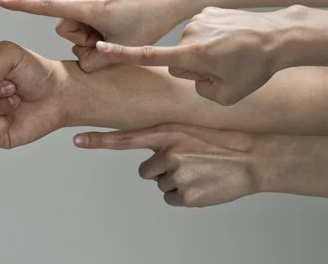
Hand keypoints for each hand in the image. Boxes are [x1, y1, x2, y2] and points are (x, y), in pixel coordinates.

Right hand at [0, 0, 190, 72]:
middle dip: (82, 36)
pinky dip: (99, 18)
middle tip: (109, 41)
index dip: (19, 4)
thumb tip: (79, 53)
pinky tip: (119, 18)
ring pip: (77, 16)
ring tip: (120, 28)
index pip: (47, 6)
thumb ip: (92, 59)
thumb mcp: (122, 49)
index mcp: (91, 7)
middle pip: (66, 23)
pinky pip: (87, 7)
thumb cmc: (152, 22)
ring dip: (92, 28)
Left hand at [73, 124, 260, 206]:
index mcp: (166, 133)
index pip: (124, 138)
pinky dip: (184, 195)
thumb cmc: (218, 141)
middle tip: (187, 161)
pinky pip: (172, 198)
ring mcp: (177, 174)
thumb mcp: (186, 129)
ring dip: (175, 181)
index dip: (98, 140)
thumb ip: (162, 137)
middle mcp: (167, 152)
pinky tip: (201, 183)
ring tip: (198, 170)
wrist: (251, 158)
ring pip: (160, 184)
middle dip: (161, 168)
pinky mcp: (186, 195)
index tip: (76, 140)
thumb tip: (146, 153)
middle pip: (146, 170)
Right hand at [95, 7, 295, 104]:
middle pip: (175, 58)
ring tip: (232, 53)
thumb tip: (188, 75)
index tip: (98, 47)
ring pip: (188, 45)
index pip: (146, 56)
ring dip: (205, 52)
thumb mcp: (226, 95)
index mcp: (189, 55)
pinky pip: (200, 31)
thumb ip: (198, 90)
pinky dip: (213, 38)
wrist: (279, 36)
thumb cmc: (255, 67)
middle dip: (192, 66)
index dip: (120, 55)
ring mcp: (197, 20)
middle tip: (224, 68)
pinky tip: (233, 39)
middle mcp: (188, 34)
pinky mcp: (207, 11)